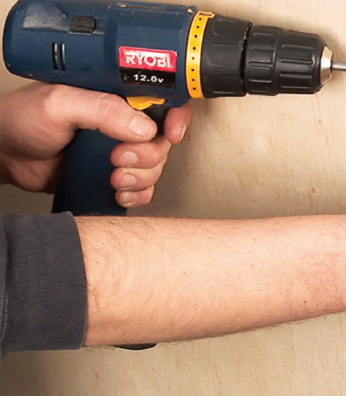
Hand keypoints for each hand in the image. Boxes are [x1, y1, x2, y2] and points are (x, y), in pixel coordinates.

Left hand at [0, 82, 191, 207]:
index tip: (171, 133)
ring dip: (140, 177)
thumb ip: (102, 110)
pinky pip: (143, 189)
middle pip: (162, 141)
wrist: (5, 156)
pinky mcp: (114, 175)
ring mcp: (119, 150)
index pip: (162, 99)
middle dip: (148, 156)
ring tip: (114, 177)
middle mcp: (121, 122)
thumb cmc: (22, 120)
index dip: (175, 117)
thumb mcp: (60, 104)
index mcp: (114, 96)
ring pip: (155, 167)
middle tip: (119, 157)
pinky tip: (118, 192)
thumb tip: (143, 125)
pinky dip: (137, 194)